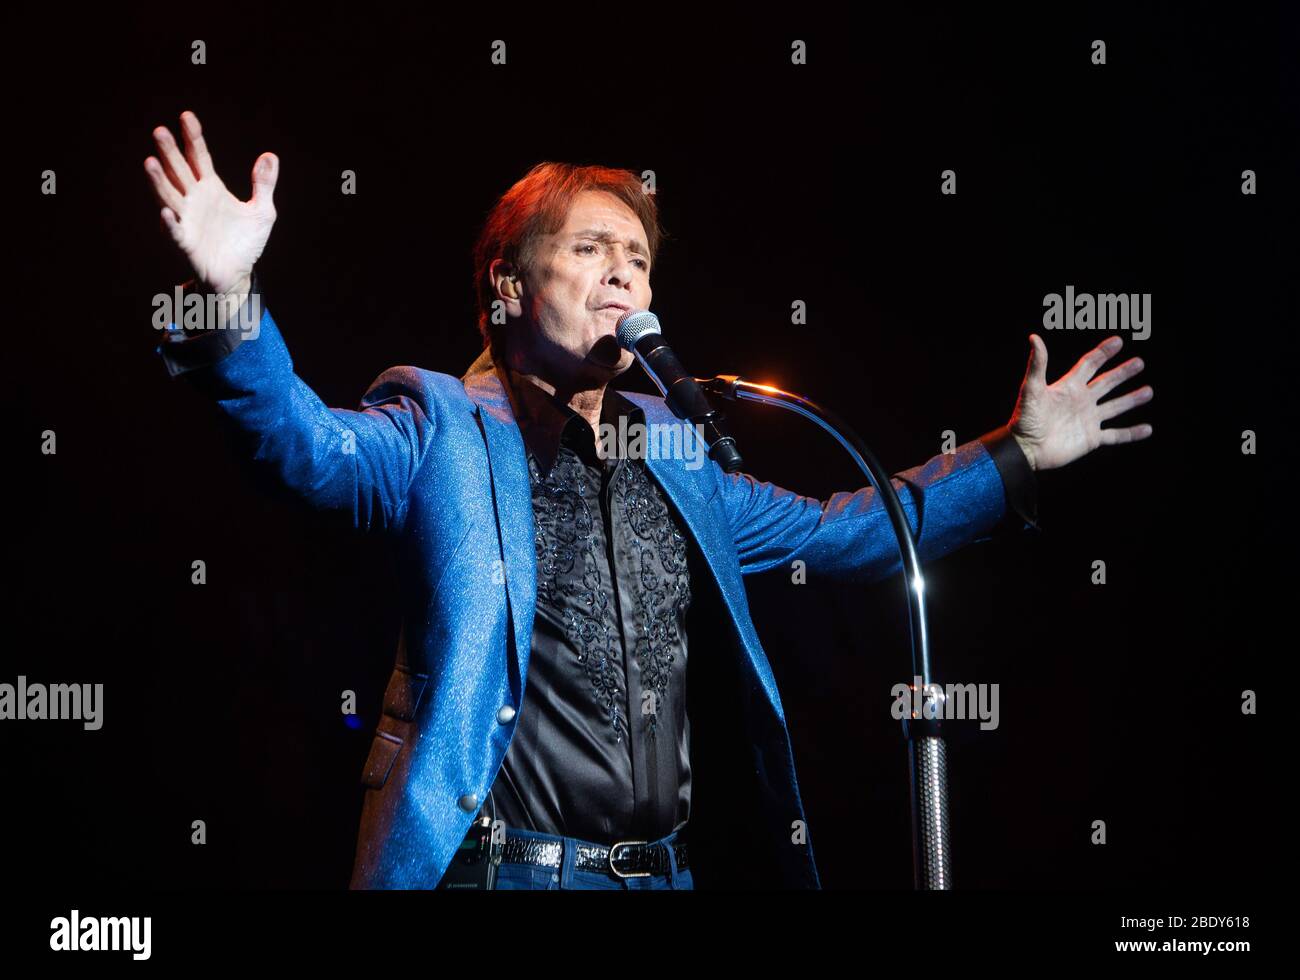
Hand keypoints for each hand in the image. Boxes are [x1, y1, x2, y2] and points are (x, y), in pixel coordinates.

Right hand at [143, 110, 277, 294]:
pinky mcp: (186, 243)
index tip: (186, 116)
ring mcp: (187, 219)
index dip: (192, 137)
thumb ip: (263, 184)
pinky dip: (170, 223)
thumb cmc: (245, 242)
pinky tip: (165, 212)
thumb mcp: (262, 211)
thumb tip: (270, 155)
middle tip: (160, 131)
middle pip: (179, 171)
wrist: (238, 275)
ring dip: (159, 181)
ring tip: (149, 162)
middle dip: (169, 152)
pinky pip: (175, 231)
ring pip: (169, 196)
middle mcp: (193, 199)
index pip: (198, 156)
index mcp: (210, 187)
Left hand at [1008, 334, 1153, 470]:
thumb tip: (1034, 337)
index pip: (1090, 364)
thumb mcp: (1031, 389)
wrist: (1025, 449)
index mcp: (1069, 387)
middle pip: (1107, 382)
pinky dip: (1131, 433)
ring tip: (1148, 391)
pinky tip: (1147, 429)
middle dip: (1123, 373)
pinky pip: (1116, 435)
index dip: (1103, 352)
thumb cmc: (1025, 419)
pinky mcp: (1092, 438)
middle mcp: (1081, 401)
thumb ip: (1037, 364)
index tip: (1118, 341)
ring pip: (1115, 406)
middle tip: (1140, 363)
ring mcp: (1088, 419)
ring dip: (1131, 399)